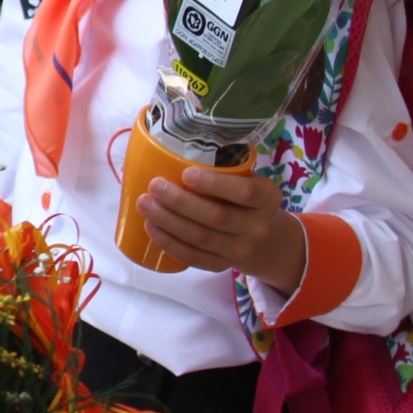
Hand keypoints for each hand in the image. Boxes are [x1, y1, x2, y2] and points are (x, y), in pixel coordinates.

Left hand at [136, 167, 306, 284]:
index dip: (215, 184)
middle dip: (181, 202)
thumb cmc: (242, 196)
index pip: (245, 192)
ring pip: (201, 238)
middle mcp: (258, 226)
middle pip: (217, 217)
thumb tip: (166, 147)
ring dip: (169, 221)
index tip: (186, 172)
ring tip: (145, 204)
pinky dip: (169, 243)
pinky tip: (151, 228)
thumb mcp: (245, 178)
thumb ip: (222, 167)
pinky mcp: (222, 265)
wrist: (262, 236)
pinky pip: (194, 257)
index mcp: (267, 198)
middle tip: (154, 186)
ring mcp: (241, 249)